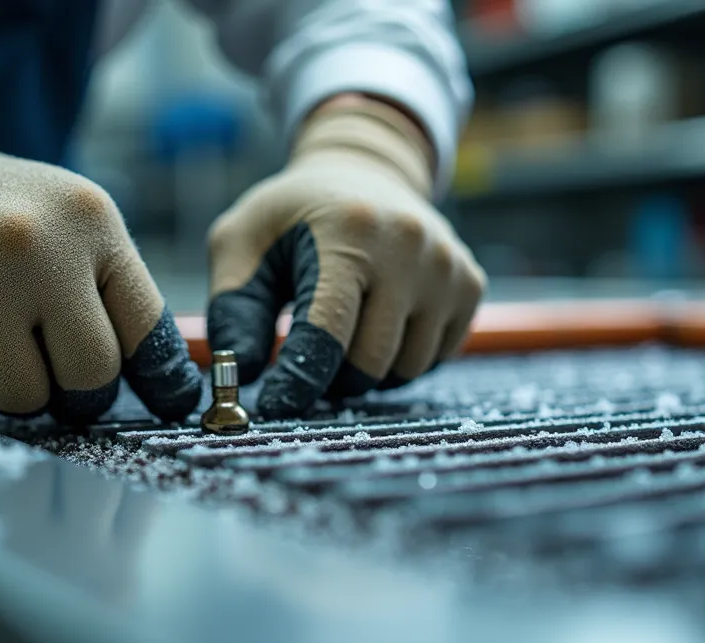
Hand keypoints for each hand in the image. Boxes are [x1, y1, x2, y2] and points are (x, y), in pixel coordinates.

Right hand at [0, 95, 201, 423]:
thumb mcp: (82, 225)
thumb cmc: (11, 215)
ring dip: (16, 383)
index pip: (143, 331)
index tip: (168, 402)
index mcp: (86, 221)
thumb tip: (174, 391)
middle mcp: (27, 249)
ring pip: (21, 398)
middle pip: (89, 378)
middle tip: (62, 366)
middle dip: (82, 388)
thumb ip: (126, 296)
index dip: (159, 378)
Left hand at [207, 98, 486, 418]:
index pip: (327, 332)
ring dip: (367, 372)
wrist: (363, 172)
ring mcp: (447, 265)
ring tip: (343, 334)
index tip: (274, 408)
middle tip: (308, 361)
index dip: (298, 381)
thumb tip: (242, 377)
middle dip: (332, 378)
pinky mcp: (470, 284)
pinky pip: (435, 358)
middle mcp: (409, 246)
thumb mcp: (240, 244)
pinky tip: (379, 325)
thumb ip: (234, 312)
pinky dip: (402, 359)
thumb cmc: (292, 217)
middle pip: (369, 362)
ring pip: (406, 369)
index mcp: (348, 232)